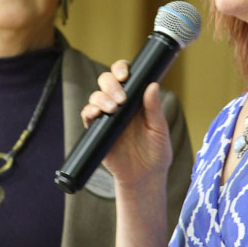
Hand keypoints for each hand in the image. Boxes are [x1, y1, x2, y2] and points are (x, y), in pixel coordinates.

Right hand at [81, 59, 172, 186]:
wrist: (145, 177)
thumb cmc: (156, 152)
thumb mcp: (159, 129)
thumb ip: (154, 108)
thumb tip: (153, 85)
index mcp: (136, 99)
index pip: (125, 75)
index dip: (121, 69)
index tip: (125, 75)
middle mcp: (119, 104)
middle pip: (106, 81)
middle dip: (110, 84)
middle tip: (121, 99)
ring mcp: (107, 117)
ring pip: (96, 96)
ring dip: (101, 98)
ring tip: (112, 109)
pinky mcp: (97, 130)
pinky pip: (87, 116)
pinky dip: (89, 112)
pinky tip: (96, 114)